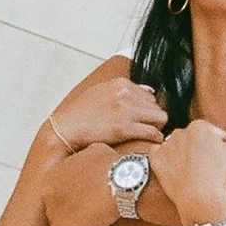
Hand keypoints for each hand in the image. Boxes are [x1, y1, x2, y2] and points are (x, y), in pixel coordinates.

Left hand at [10, 144, 115, 225]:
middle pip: (57, 207)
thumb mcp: (96, 150)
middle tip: (96, 202)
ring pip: (61, 224)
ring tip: (98, 213)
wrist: (121, 182)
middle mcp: (46, 192)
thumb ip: (86, 156)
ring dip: (76, 222)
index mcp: (52, 173)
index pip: (58, 189)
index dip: (76, 192)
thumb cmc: (112, 166)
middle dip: (74, 207)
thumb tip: (91, 160)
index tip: (90, 191)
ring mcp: (52, 212)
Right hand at [49, 77, 165, 150]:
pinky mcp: (124, 128)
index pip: (150, 95)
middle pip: (157, 106)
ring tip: (148, 136)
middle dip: (153, 118)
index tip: (144, 120)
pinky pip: (153, 132)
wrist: (65, 129)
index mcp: (120, 84)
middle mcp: (125, 94)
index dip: (148, 110)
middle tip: (147, 129)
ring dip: (156, 128)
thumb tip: (149, 91)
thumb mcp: (101, 92)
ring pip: (160, 118)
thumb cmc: (80, 114)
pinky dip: (156, 138)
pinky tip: (152, 142)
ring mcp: (125, 110)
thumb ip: (124, 90)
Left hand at [151, 122, 225, 224]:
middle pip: (192, 139)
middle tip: (206, 167)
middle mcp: (180, 132)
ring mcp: (166, 146)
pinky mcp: (156, 160)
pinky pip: (158, 155)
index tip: (219, 160)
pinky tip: (175, 170)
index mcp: (200, 126)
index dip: (217, 147)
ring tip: (191, 172)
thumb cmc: (220, 175)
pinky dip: (165, 160)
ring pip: (176, 147)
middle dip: (198, 149)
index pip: (210, 133)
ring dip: (182, 154)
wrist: (201, 198)